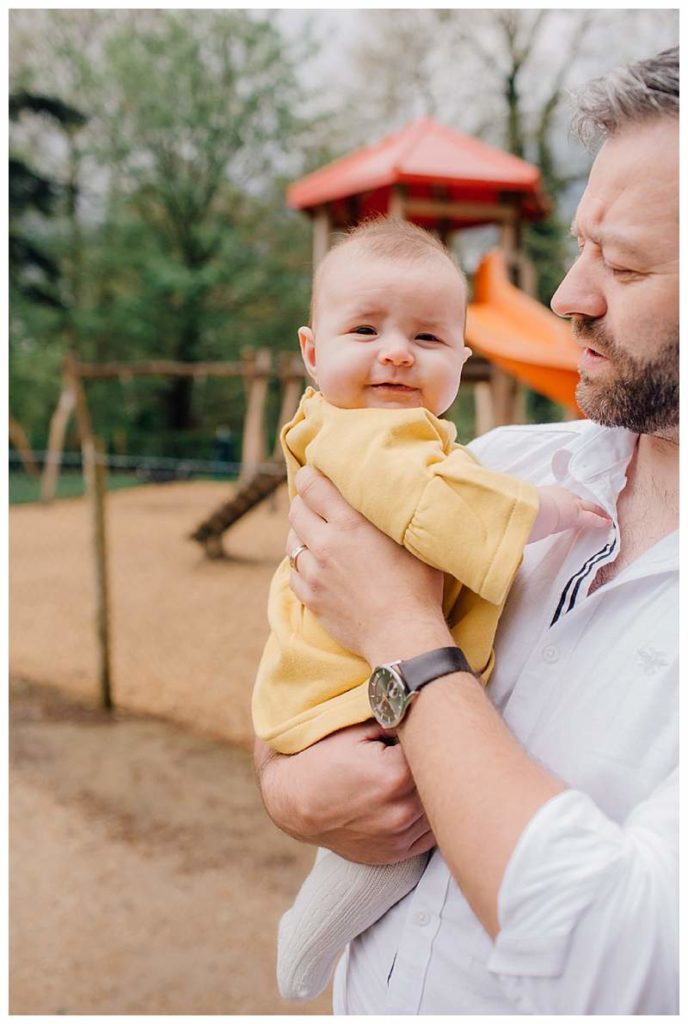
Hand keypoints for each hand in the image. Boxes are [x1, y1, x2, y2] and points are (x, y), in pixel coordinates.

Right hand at [255, 722, 434, 863]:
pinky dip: (428, 816)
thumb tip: (425, 707)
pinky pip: (430, 835)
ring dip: (434, 792)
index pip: (437, 751)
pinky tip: (413, 799)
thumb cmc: (322, 759)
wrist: (294, 802)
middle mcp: (401, 810)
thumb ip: (395, 718)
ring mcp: (399, 836)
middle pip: (442, 782)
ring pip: (439, 810)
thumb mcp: (355, 729)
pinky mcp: (396, 853)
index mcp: (395, 775)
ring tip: (415, 775)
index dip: (431, 738)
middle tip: (426, 752)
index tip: (424, 731)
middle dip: (437, 765)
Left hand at [287, 466, 444, 664]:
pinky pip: (293, 572)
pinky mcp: (311, 597)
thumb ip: (387, 512)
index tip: (316, 475)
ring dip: (302, 535)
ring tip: (319, 537)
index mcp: (350, 523)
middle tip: (320, 506)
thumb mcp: (408, 538)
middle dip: (306, 504)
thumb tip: (384, 490)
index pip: (312, 485)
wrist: (403, 636)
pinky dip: (302, 565)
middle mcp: (326, 543)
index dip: (310, 476)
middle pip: (297, 510)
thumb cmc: (417, 586)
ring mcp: (314, 572)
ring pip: (291, 541)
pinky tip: (317, 566)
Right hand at [530, 484, 611, 542]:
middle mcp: (562, 495)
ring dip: (595, 509)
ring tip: (603, 512)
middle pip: (576, 498)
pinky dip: (600, 520)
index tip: (569, 502)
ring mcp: (571, 504)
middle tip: (590, 505)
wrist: (536, 507)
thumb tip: (515, 510)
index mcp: (548, 492)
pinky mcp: (578, 516)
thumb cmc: (527, 505)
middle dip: (583, 502)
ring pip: (587, 506)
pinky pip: (592, 518)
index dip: (567, 500)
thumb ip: (524, 507)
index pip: (562, 495)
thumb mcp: (524, 504)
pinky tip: (607, 522)